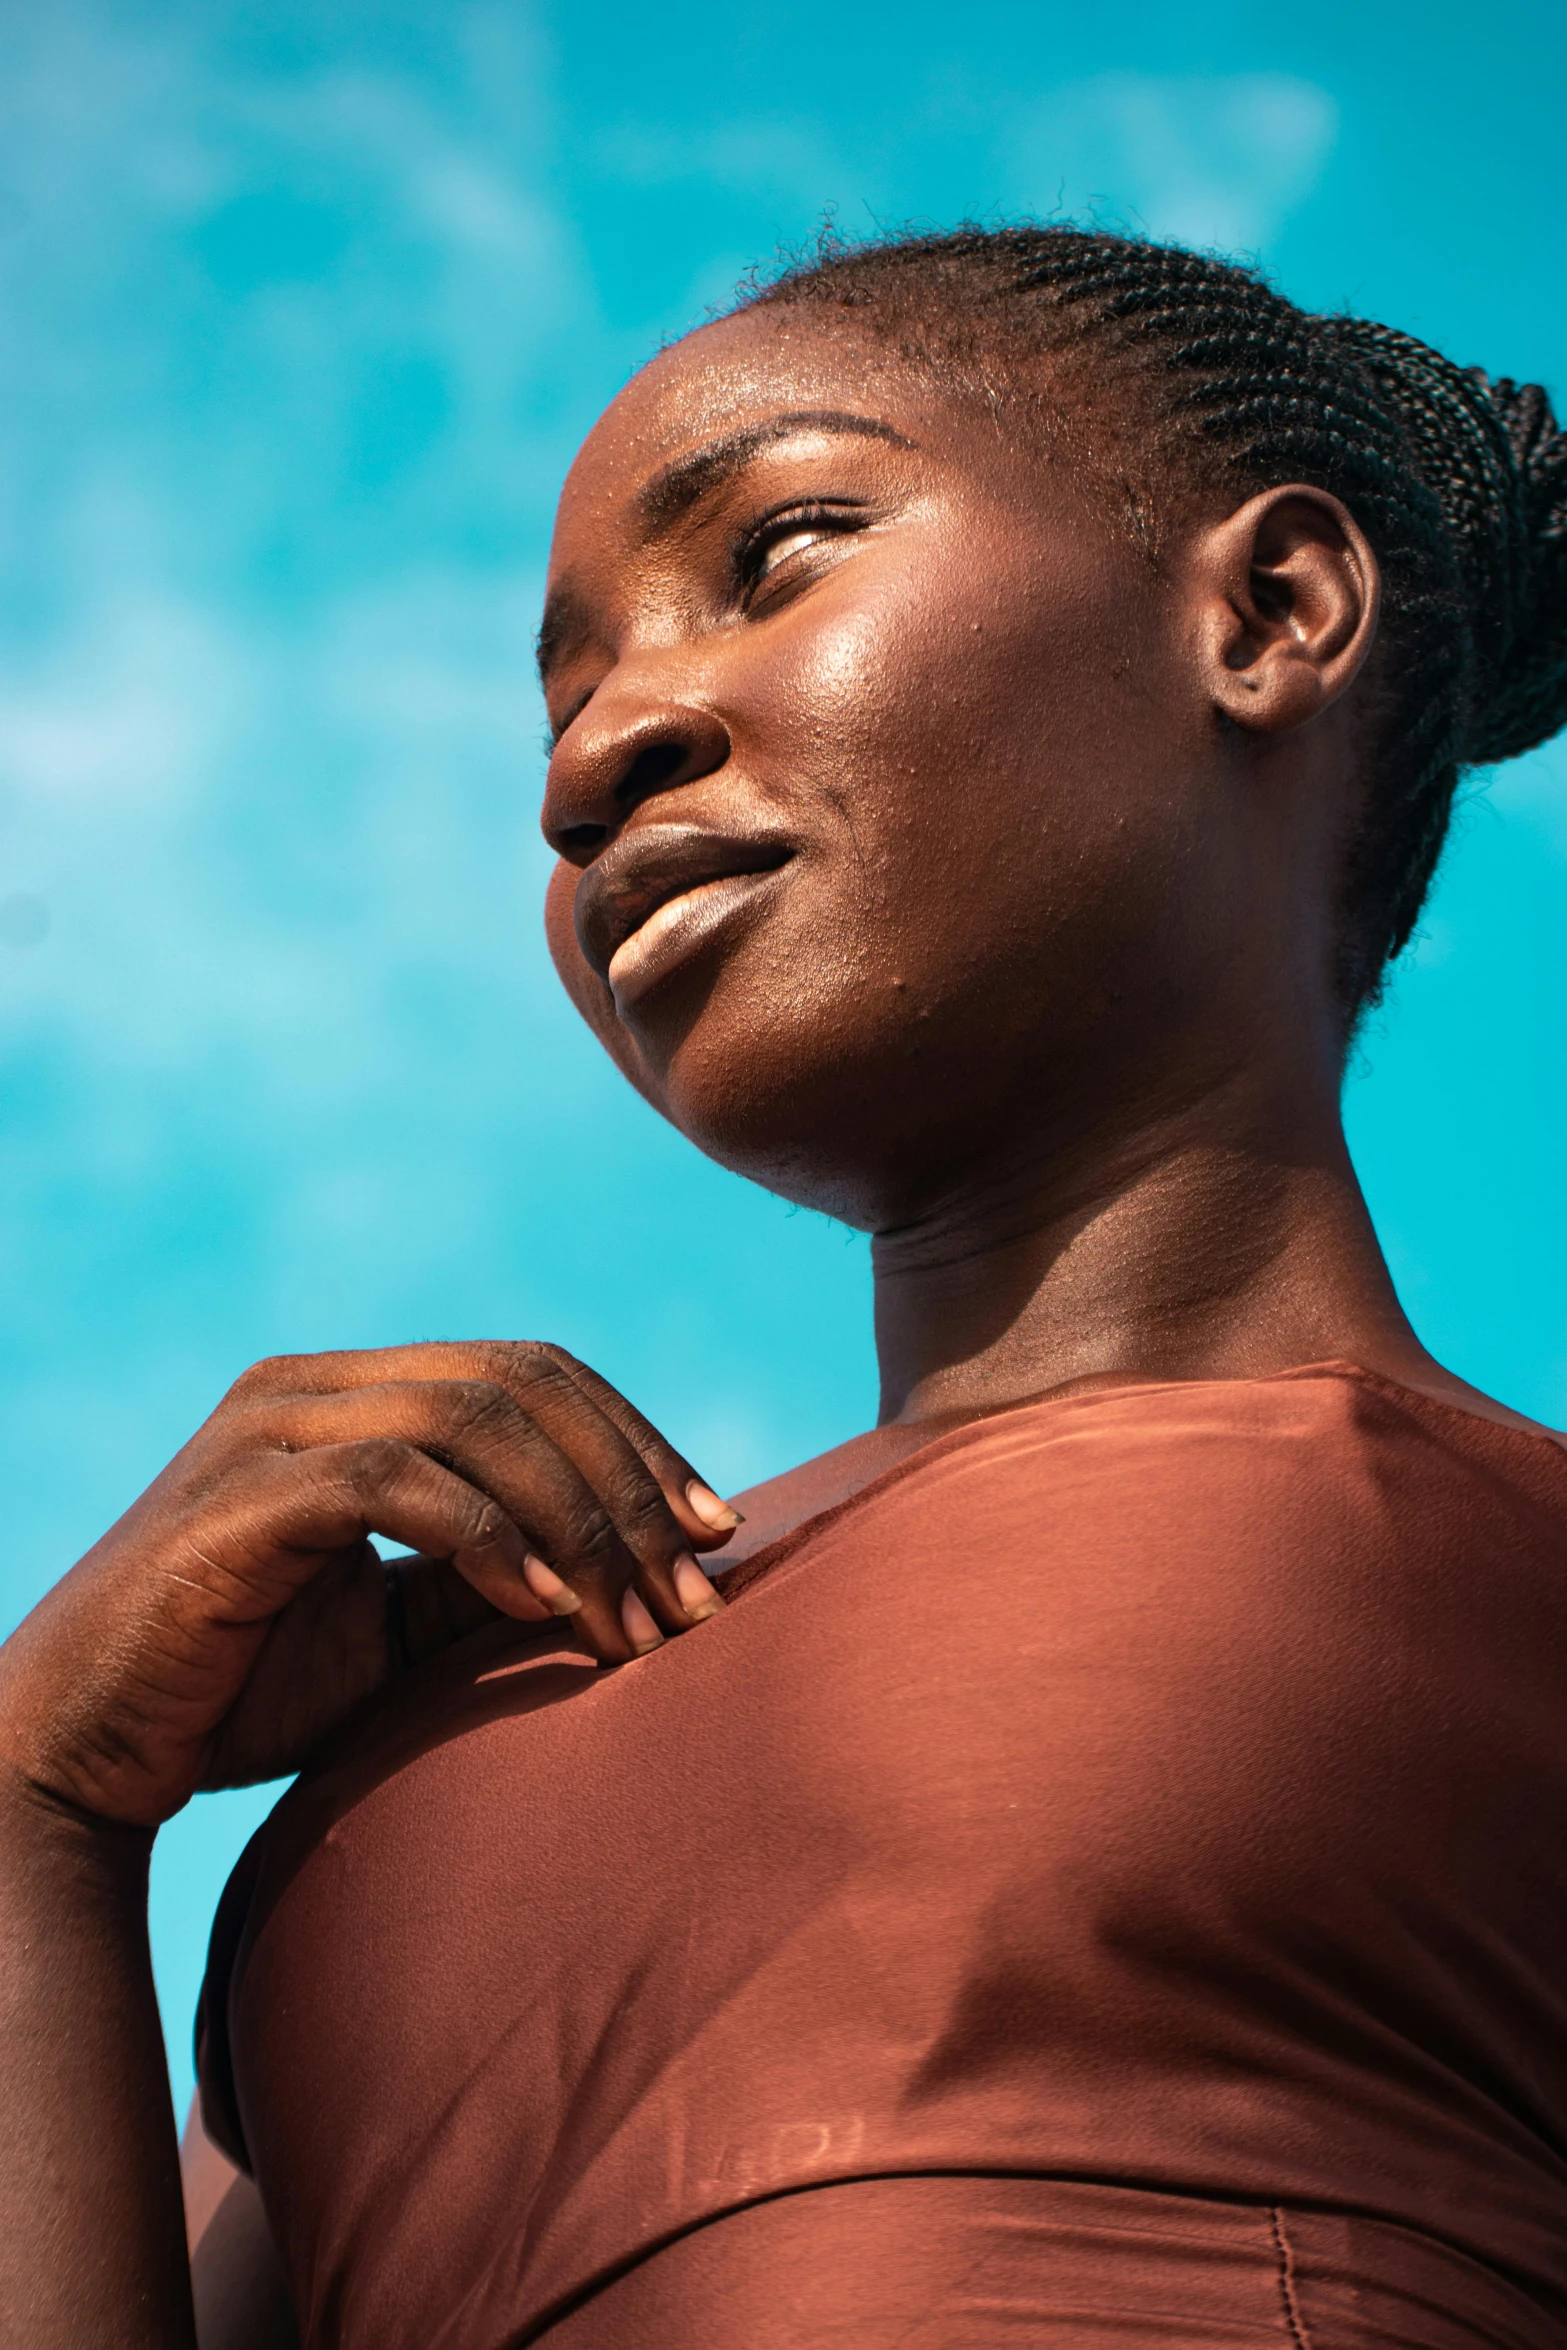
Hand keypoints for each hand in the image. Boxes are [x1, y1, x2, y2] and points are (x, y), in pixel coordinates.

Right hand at [0, 1341, 738, 1827]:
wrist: (84, 1753)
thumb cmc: (237, 1691)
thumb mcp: (396, 1633)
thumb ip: (489, 1585)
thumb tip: (630, 1580)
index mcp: (353, 1393)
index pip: (531, 1375)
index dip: (636, 1442)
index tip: (715, 1534)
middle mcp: (312, 1387)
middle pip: (521, 1382)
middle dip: (628, 1482)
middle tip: (697, 1591)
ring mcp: (269, 1432)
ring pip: (471, 1420)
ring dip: (577, 1522)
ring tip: (636, 1621)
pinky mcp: (240, 1499)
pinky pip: (392, 1479)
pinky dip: (486, 1538)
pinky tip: (546, 1609)